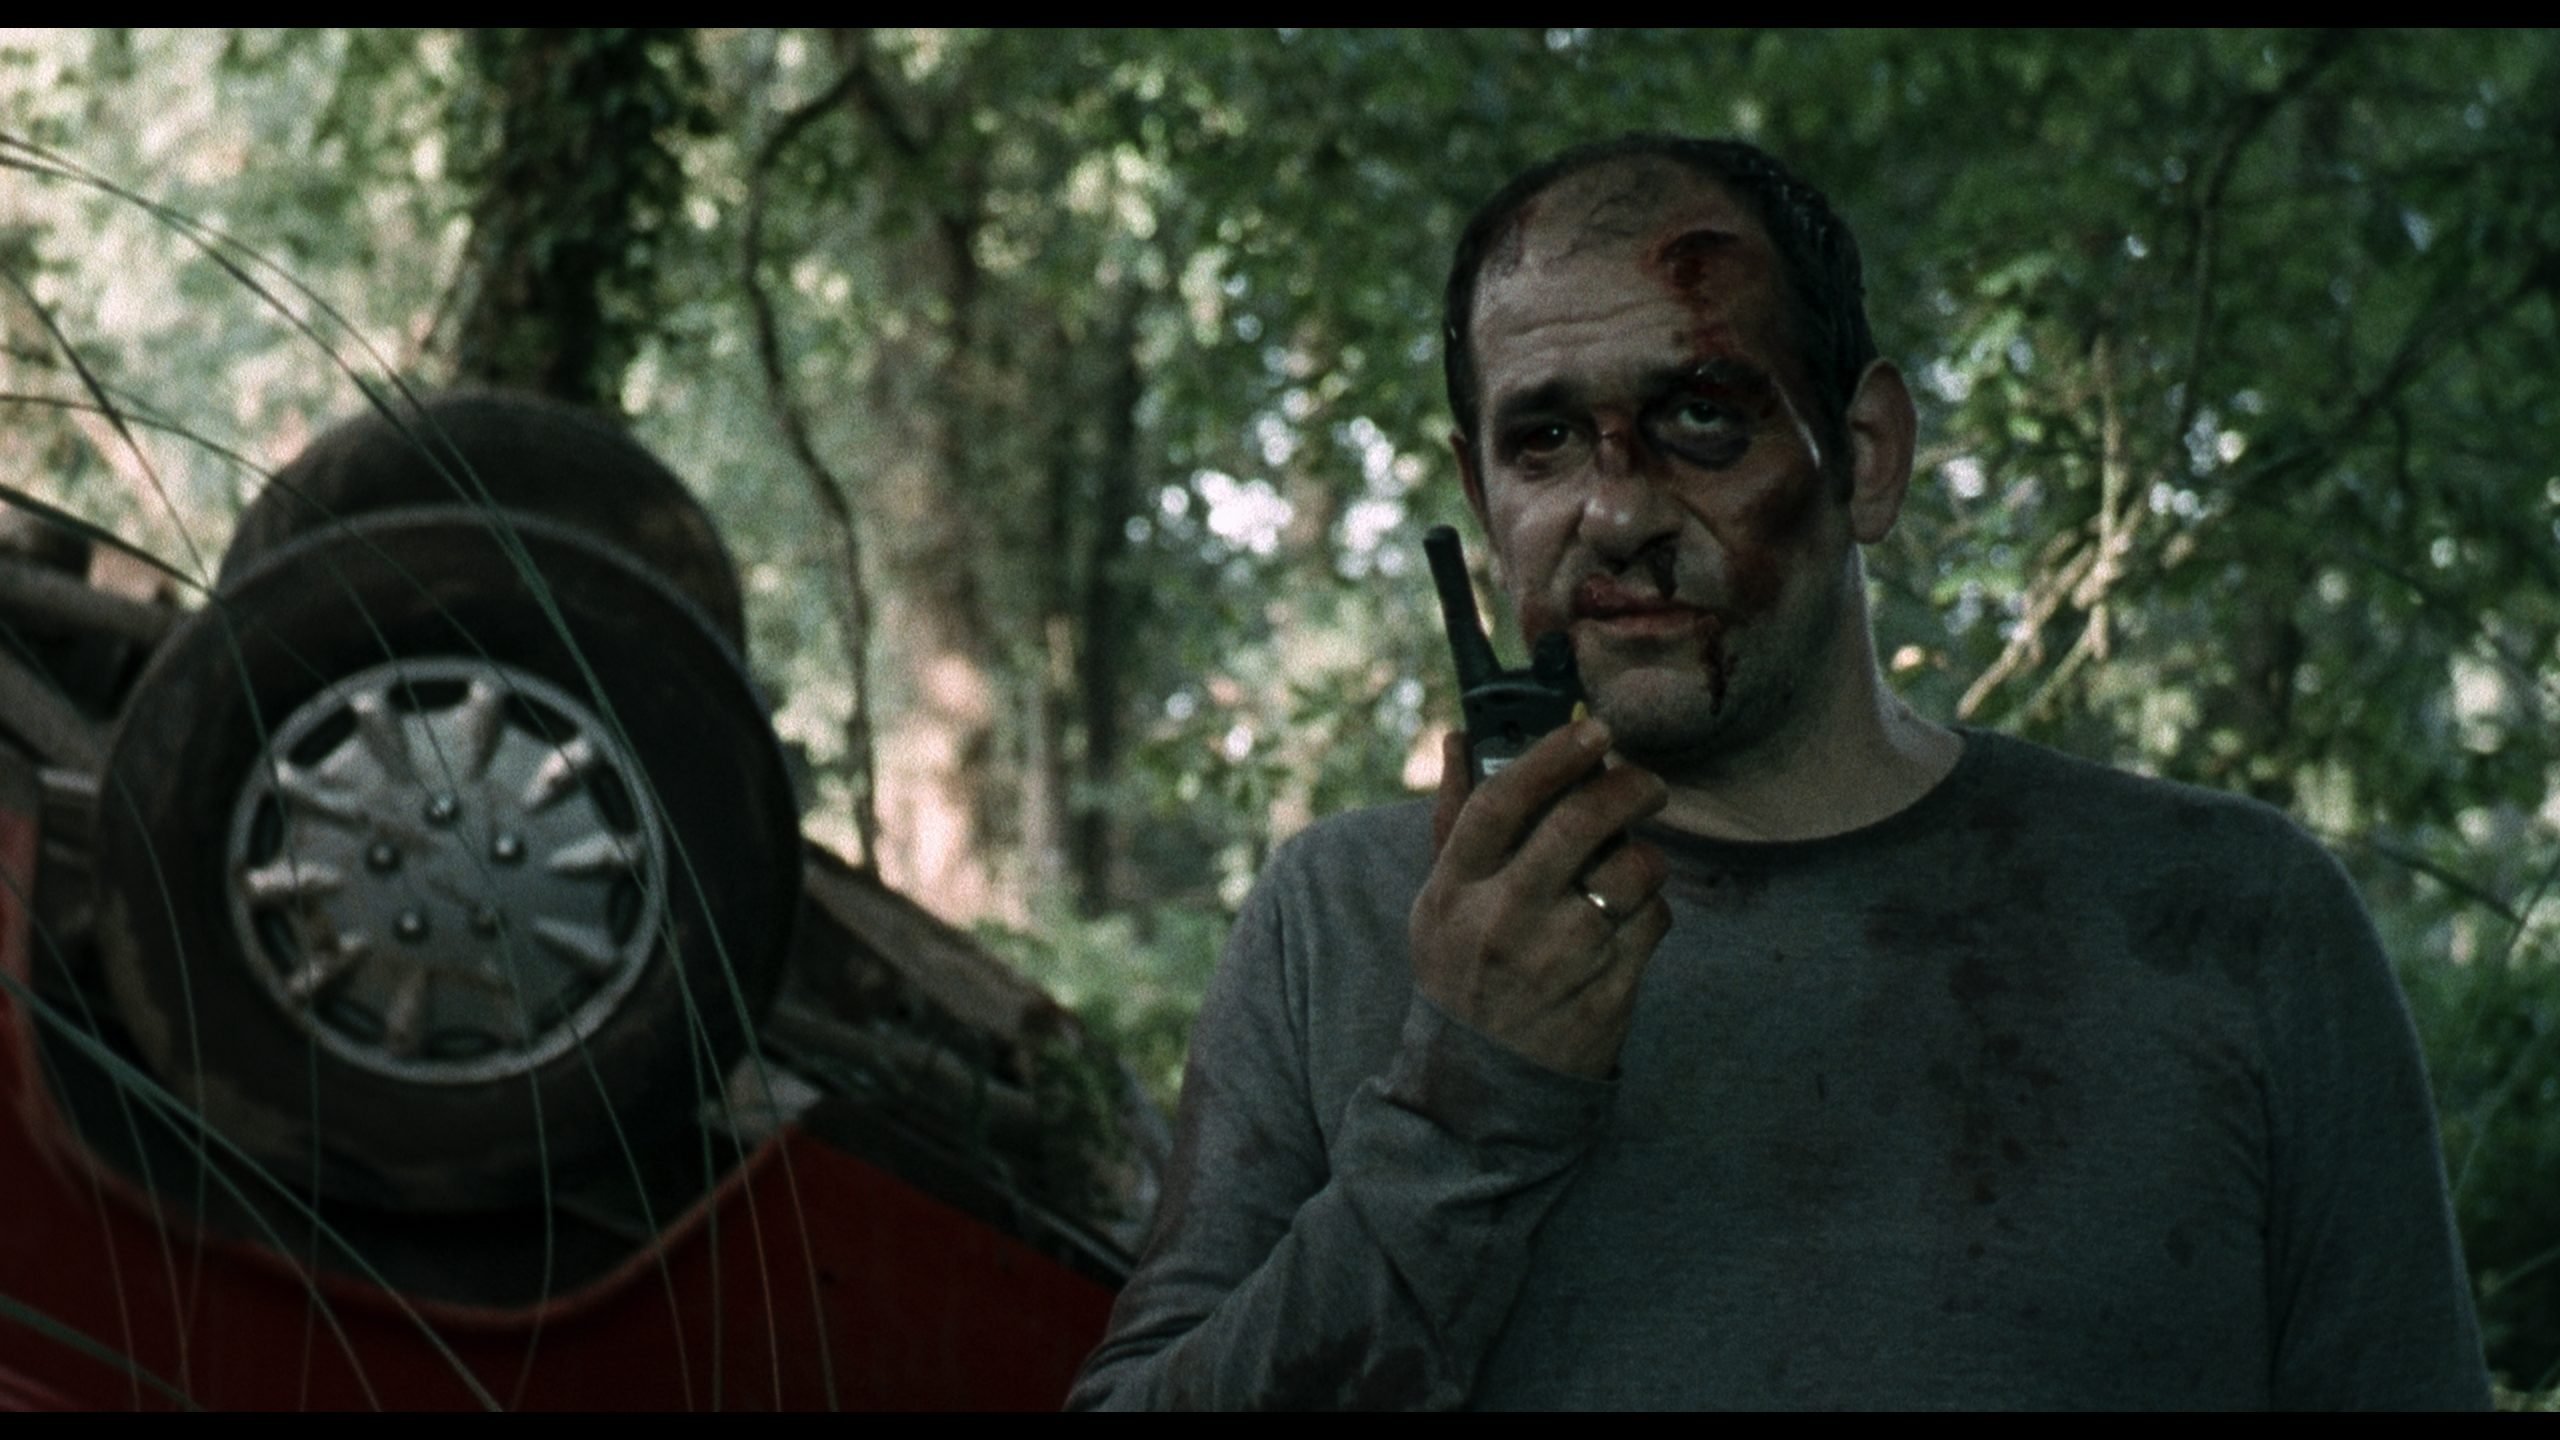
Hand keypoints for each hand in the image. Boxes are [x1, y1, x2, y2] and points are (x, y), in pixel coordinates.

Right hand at [1410, 718, 1672, 1079]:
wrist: (1483, 1086)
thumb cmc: (1462, 973)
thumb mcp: (1438, 902)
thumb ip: (1453, 821)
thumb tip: (1458, 739)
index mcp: (1456, 890)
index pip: (1502, 802)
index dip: (1552, 756)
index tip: (1594, 730)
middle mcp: (1505, 920)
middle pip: (1579, 823)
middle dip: (1628, 787)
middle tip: (1645, 782)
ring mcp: (1559, 961)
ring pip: (1632, 871)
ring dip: (1645, 855)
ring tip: (1630, 865)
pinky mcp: (1607, 994)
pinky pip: (1654, 922)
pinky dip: (1650, 909)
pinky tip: (1626, 921)